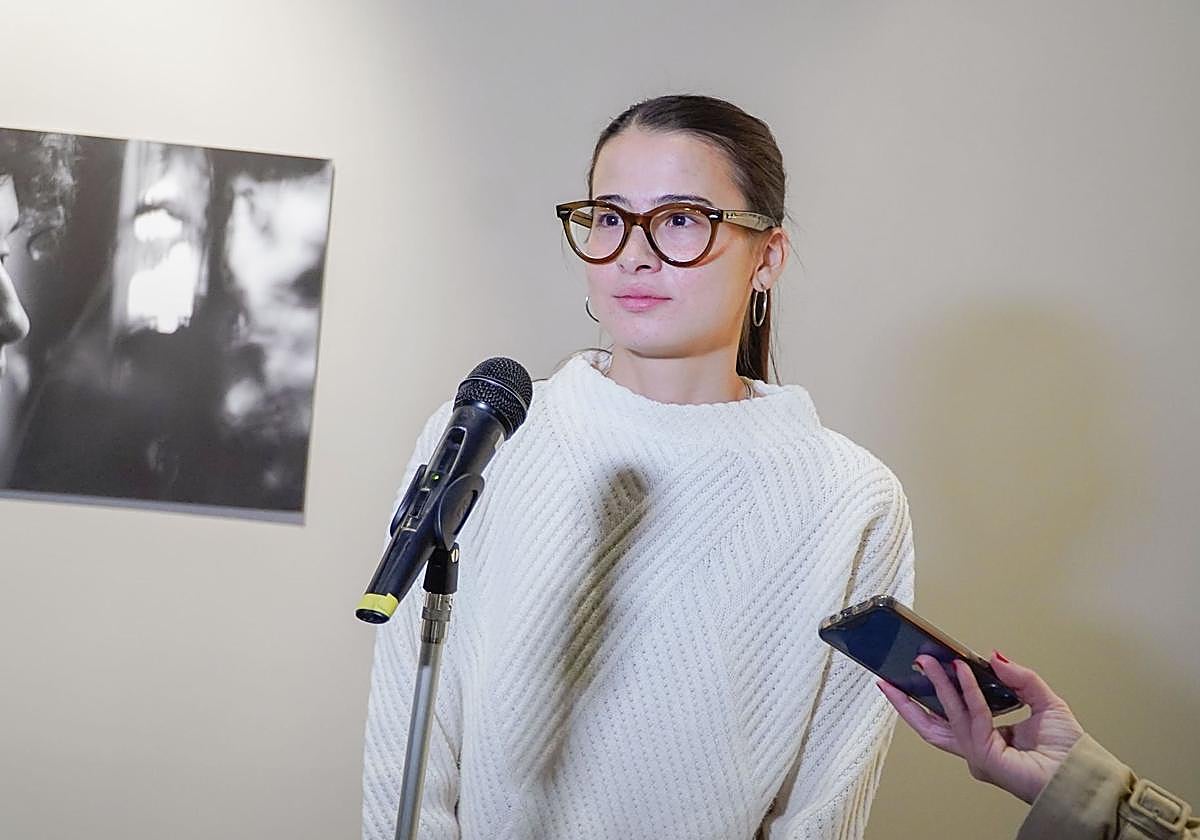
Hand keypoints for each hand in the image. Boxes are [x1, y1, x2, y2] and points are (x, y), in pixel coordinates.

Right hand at [878, 652, 1084, 803]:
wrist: (1082, 775)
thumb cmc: (1070, 754)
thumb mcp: (1045, 702)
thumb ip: (1019, 678)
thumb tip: (994, 657)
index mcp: (987, 736)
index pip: (952, 714)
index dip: (937, 691)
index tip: (928, 668)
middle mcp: (977, 747)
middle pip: (932, 723)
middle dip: (911, 697)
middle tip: (904, 668)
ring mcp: (977, 754)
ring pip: (946, 716)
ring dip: (935, 686)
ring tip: (926, 662)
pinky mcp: (984, 756)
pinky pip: (973, 716)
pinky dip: (966, 691)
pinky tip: (962, 670)